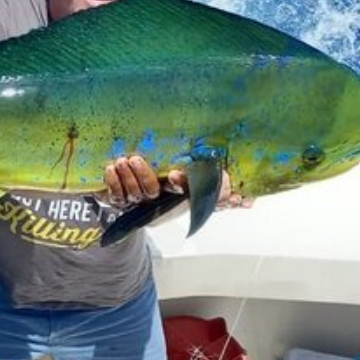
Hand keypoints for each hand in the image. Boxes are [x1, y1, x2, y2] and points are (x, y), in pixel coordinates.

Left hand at [104, 156, 252, 209]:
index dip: (182, 185)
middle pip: (154, 193)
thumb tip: (250, 199)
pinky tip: (109, 168)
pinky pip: (116, 196)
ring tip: (121, 160)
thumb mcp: (196, 172)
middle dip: (143, 177)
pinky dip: (111, 182)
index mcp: (180, 190)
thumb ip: (217, 179)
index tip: (174, 175)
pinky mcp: (121, 200)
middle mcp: (161, 197)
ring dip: (126, 178)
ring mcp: (140, 201)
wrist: (137, 184)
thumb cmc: (171, 175)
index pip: (186, 191)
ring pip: (134, 195)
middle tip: (135, 159)